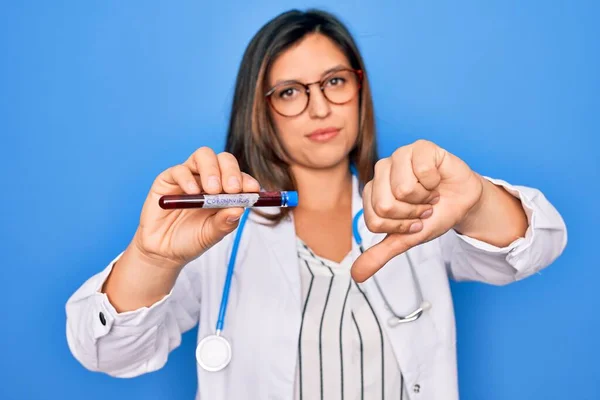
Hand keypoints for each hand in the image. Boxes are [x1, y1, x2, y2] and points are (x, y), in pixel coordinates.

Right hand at [131, 147, 260, 268]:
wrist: (163, 250)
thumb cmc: (191, 240)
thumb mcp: (211, 235)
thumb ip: (225, 222)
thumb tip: (240, 209)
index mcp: (225, 191)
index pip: (240, 177)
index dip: (247, 180)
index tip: (252, 190)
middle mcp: (208, 179)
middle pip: (224, 159)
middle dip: (231, 171)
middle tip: (232, 189)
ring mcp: (189, 176)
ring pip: (203, 155)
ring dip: (212, 170)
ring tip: (212, 191)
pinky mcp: (168, 179)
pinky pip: (179, 170)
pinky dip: (188, 179)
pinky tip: (192, 192)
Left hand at [351, 139, 483, 281]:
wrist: (462, 201)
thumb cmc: (432, 215)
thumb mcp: (405, 239)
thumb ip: (379, 254)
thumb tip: (356, 276)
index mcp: (372, 191)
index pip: (375, 220)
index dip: (399, 227)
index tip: (412, 222)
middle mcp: (381, 170)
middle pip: (385, 205)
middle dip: (411, 215)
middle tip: (423, 208)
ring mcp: (399, 155)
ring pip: (402, 189)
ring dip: (424, 199)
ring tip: (430, 194)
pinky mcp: (420, 146)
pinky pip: (422, 172)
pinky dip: (435, 183)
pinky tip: (437, 180)